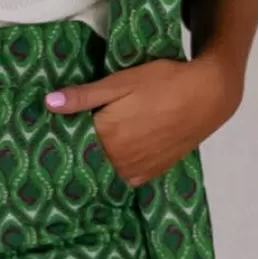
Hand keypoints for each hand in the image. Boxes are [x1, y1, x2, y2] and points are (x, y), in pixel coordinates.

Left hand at [43, 51, 244, 187]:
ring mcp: (137, 170)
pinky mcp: (152, 173)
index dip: (62, 135)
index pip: (72, 143)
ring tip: (94, 144)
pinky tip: (116, 155)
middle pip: (89, 159)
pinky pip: (125, 177)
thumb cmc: (163, 82)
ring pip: (106, 170)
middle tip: (70, 135)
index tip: (52, 130)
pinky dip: (117, 169)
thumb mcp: (121, 82)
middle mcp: (120, 161)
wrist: (209, 95)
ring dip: (98, 161)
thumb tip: (48, 103)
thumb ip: (84, 96)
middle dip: (79, 149)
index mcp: (107, 137)